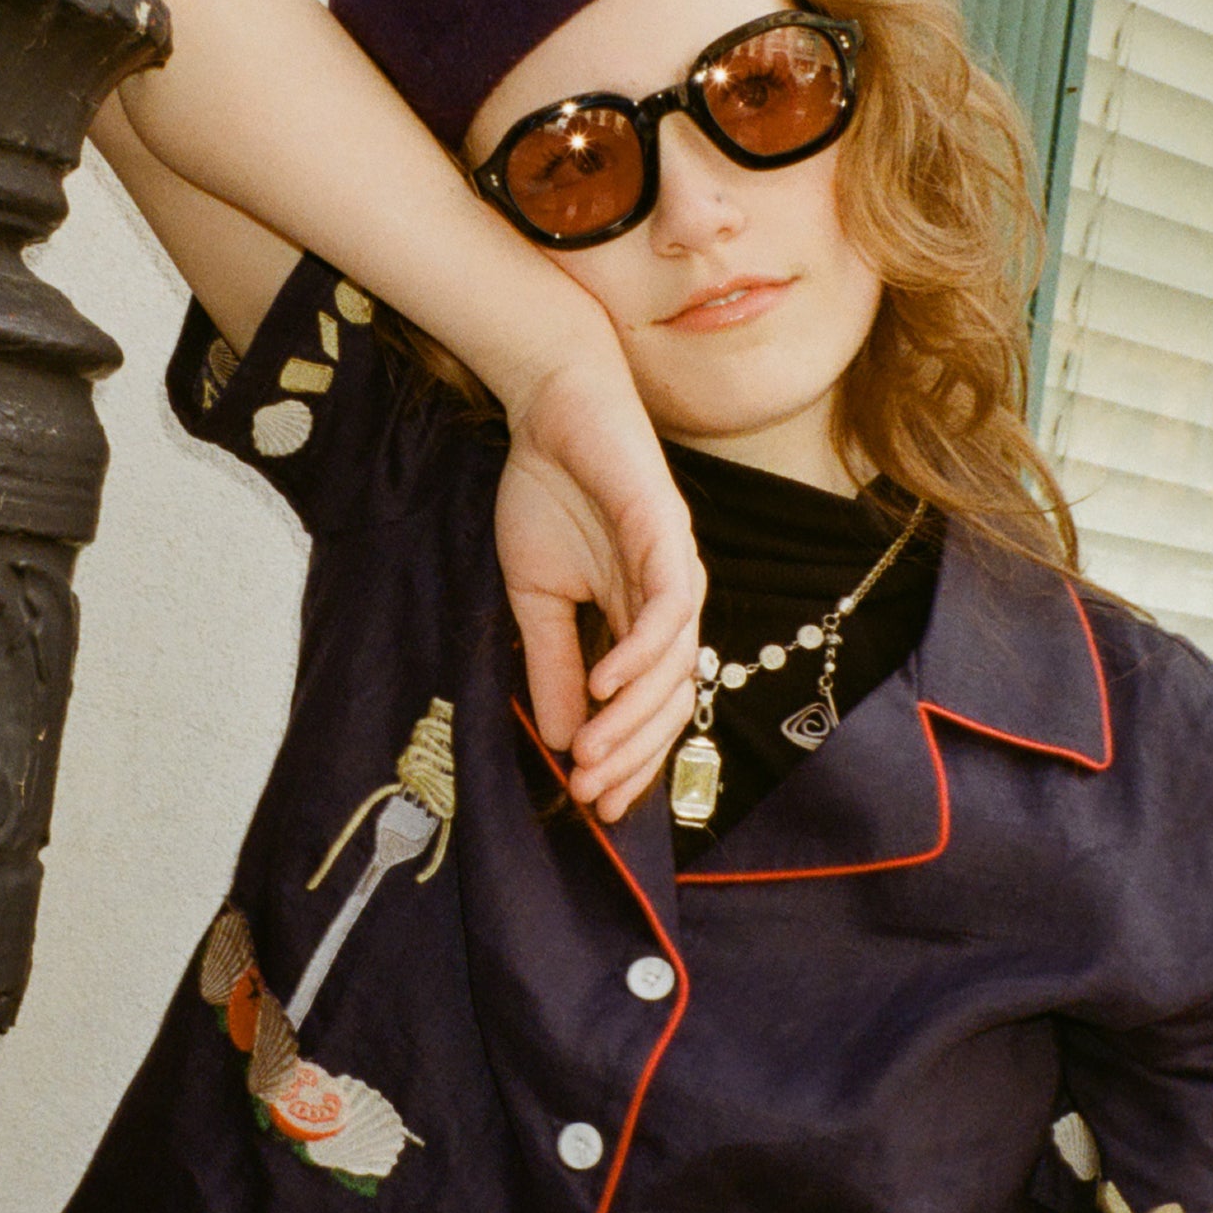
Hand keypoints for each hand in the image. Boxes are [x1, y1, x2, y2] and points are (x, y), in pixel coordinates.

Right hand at [493, 347, 702, 821]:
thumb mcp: (535, 597)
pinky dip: (638, 655)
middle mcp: (672, 603)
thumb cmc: (548, 492)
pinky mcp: (668, 536)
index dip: (627, 759)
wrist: (549, 407)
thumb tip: (556, 739)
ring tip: (585, 757)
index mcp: (644, 619)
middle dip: (631, 756)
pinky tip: (601, 688)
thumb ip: (551, 663)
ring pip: (672, 667)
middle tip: (590, 796)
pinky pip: (667, 609)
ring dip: (630, 720)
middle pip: (669, 702)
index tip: (593, 806)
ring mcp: (677, 570)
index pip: (649, 708)